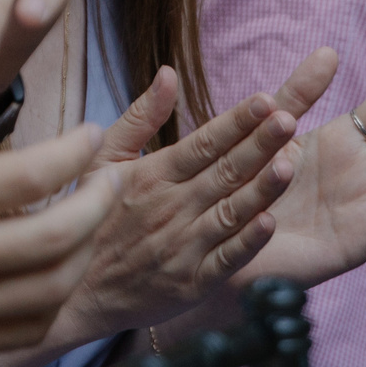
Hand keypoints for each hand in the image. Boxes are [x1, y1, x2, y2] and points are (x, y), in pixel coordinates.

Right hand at [0, 55, 116, 365]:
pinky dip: (58, 297)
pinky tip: (62, 264)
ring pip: (50, 289)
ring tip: (94, 215)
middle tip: (111, 175)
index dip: (74, 153)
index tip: (91, 134)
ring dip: (88, 249)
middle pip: (53, 239)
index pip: (26, 179)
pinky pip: (27, 330)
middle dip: (98, 202)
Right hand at [51, 68, 300, 342]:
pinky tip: (270, 223)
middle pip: (225, 171)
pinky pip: (225, 260)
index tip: (266, 99)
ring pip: (231, 212)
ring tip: (290, 165)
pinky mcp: (191, 283)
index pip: (204, 142)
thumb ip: (140, 117)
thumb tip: (168, 73)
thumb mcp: (104, 160)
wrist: (74, 293)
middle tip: (291, 119)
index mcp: (154, 175)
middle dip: (260, 144)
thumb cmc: (92, 218)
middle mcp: (171, 207)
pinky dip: (248, 242)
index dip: (236, 121)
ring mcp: (182, 247)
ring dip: (262, 189)